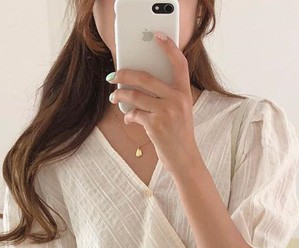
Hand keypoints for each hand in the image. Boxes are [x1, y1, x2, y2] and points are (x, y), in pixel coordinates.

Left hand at [106, 32, 200, 176]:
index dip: (169, 47)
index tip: (158, 36)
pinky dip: (129, 116)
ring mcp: (166, 112)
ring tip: (114, 96)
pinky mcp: (155, 125)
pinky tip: (128, 118)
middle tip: (113, 75)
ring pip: (135, 95)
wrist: (185, 160)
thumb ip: (166, 98)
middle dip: (124, 74)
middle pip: (146, 77)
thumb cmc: (180, 136)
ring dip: (120, 95)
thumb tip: (138, 87)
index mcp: (184, 94)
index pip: (179, 64)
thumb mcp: (180, 113)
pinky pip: (135, 114)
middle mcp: (177, 100)